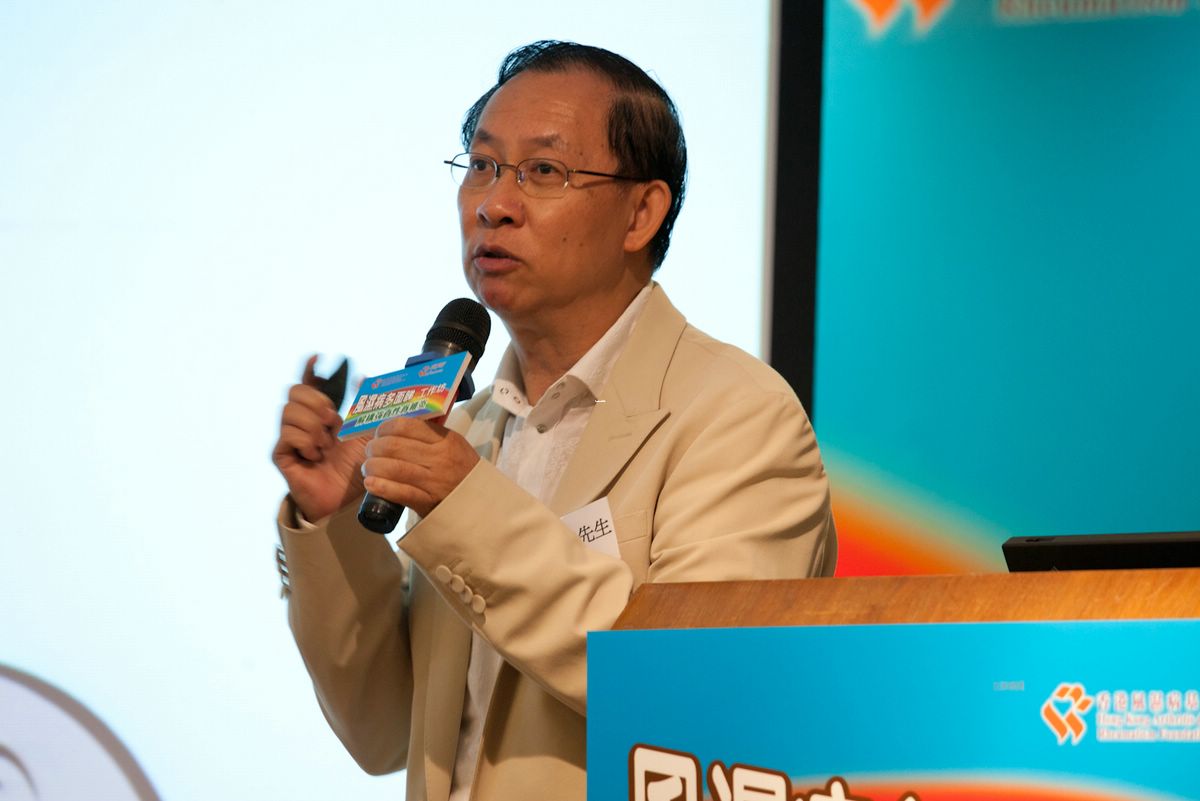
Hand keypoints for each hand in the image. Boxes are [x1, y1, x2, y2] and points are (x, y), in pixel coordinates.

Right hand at [272, 355, 367, 521]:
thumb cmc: (356, 468)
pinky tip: (315, 455)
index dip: (309, 370)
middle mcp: (302, 423)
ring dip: (314, 426)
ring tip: (326, 445)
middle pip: (294, 392)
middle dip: (316, 401)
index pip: (309, 386)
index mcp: (321, 415)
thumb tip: (363, 375)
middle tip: (333, 420)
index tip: (317, 358)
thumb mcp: (365, 432)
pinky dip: (306, 442)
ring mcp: (289, 438)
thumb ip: (363, 405)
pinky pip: (288, 434)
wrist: (348, 499)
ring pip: (290, 411)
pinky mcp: (281, 454)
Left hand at [362, 417, 479, 518]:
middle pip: (394, 446)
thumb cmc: (463, 471)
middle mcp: (439, 459)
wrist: (481, 503)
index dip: (385, 427)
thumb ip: (431, 435)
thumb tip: (398, 425)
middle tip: (369, 451)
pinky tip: (371, 483)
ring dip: (373, 466)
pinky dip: (381, 486)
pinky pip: (399, 492)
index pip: (407, 426)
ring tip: (368, 467)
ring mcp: (433, 481)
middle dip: (374, 447)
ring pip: (393, 467)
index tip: (379, 432)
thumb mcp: (454, 446)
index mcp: (445, 440)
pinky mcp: (427, 501)